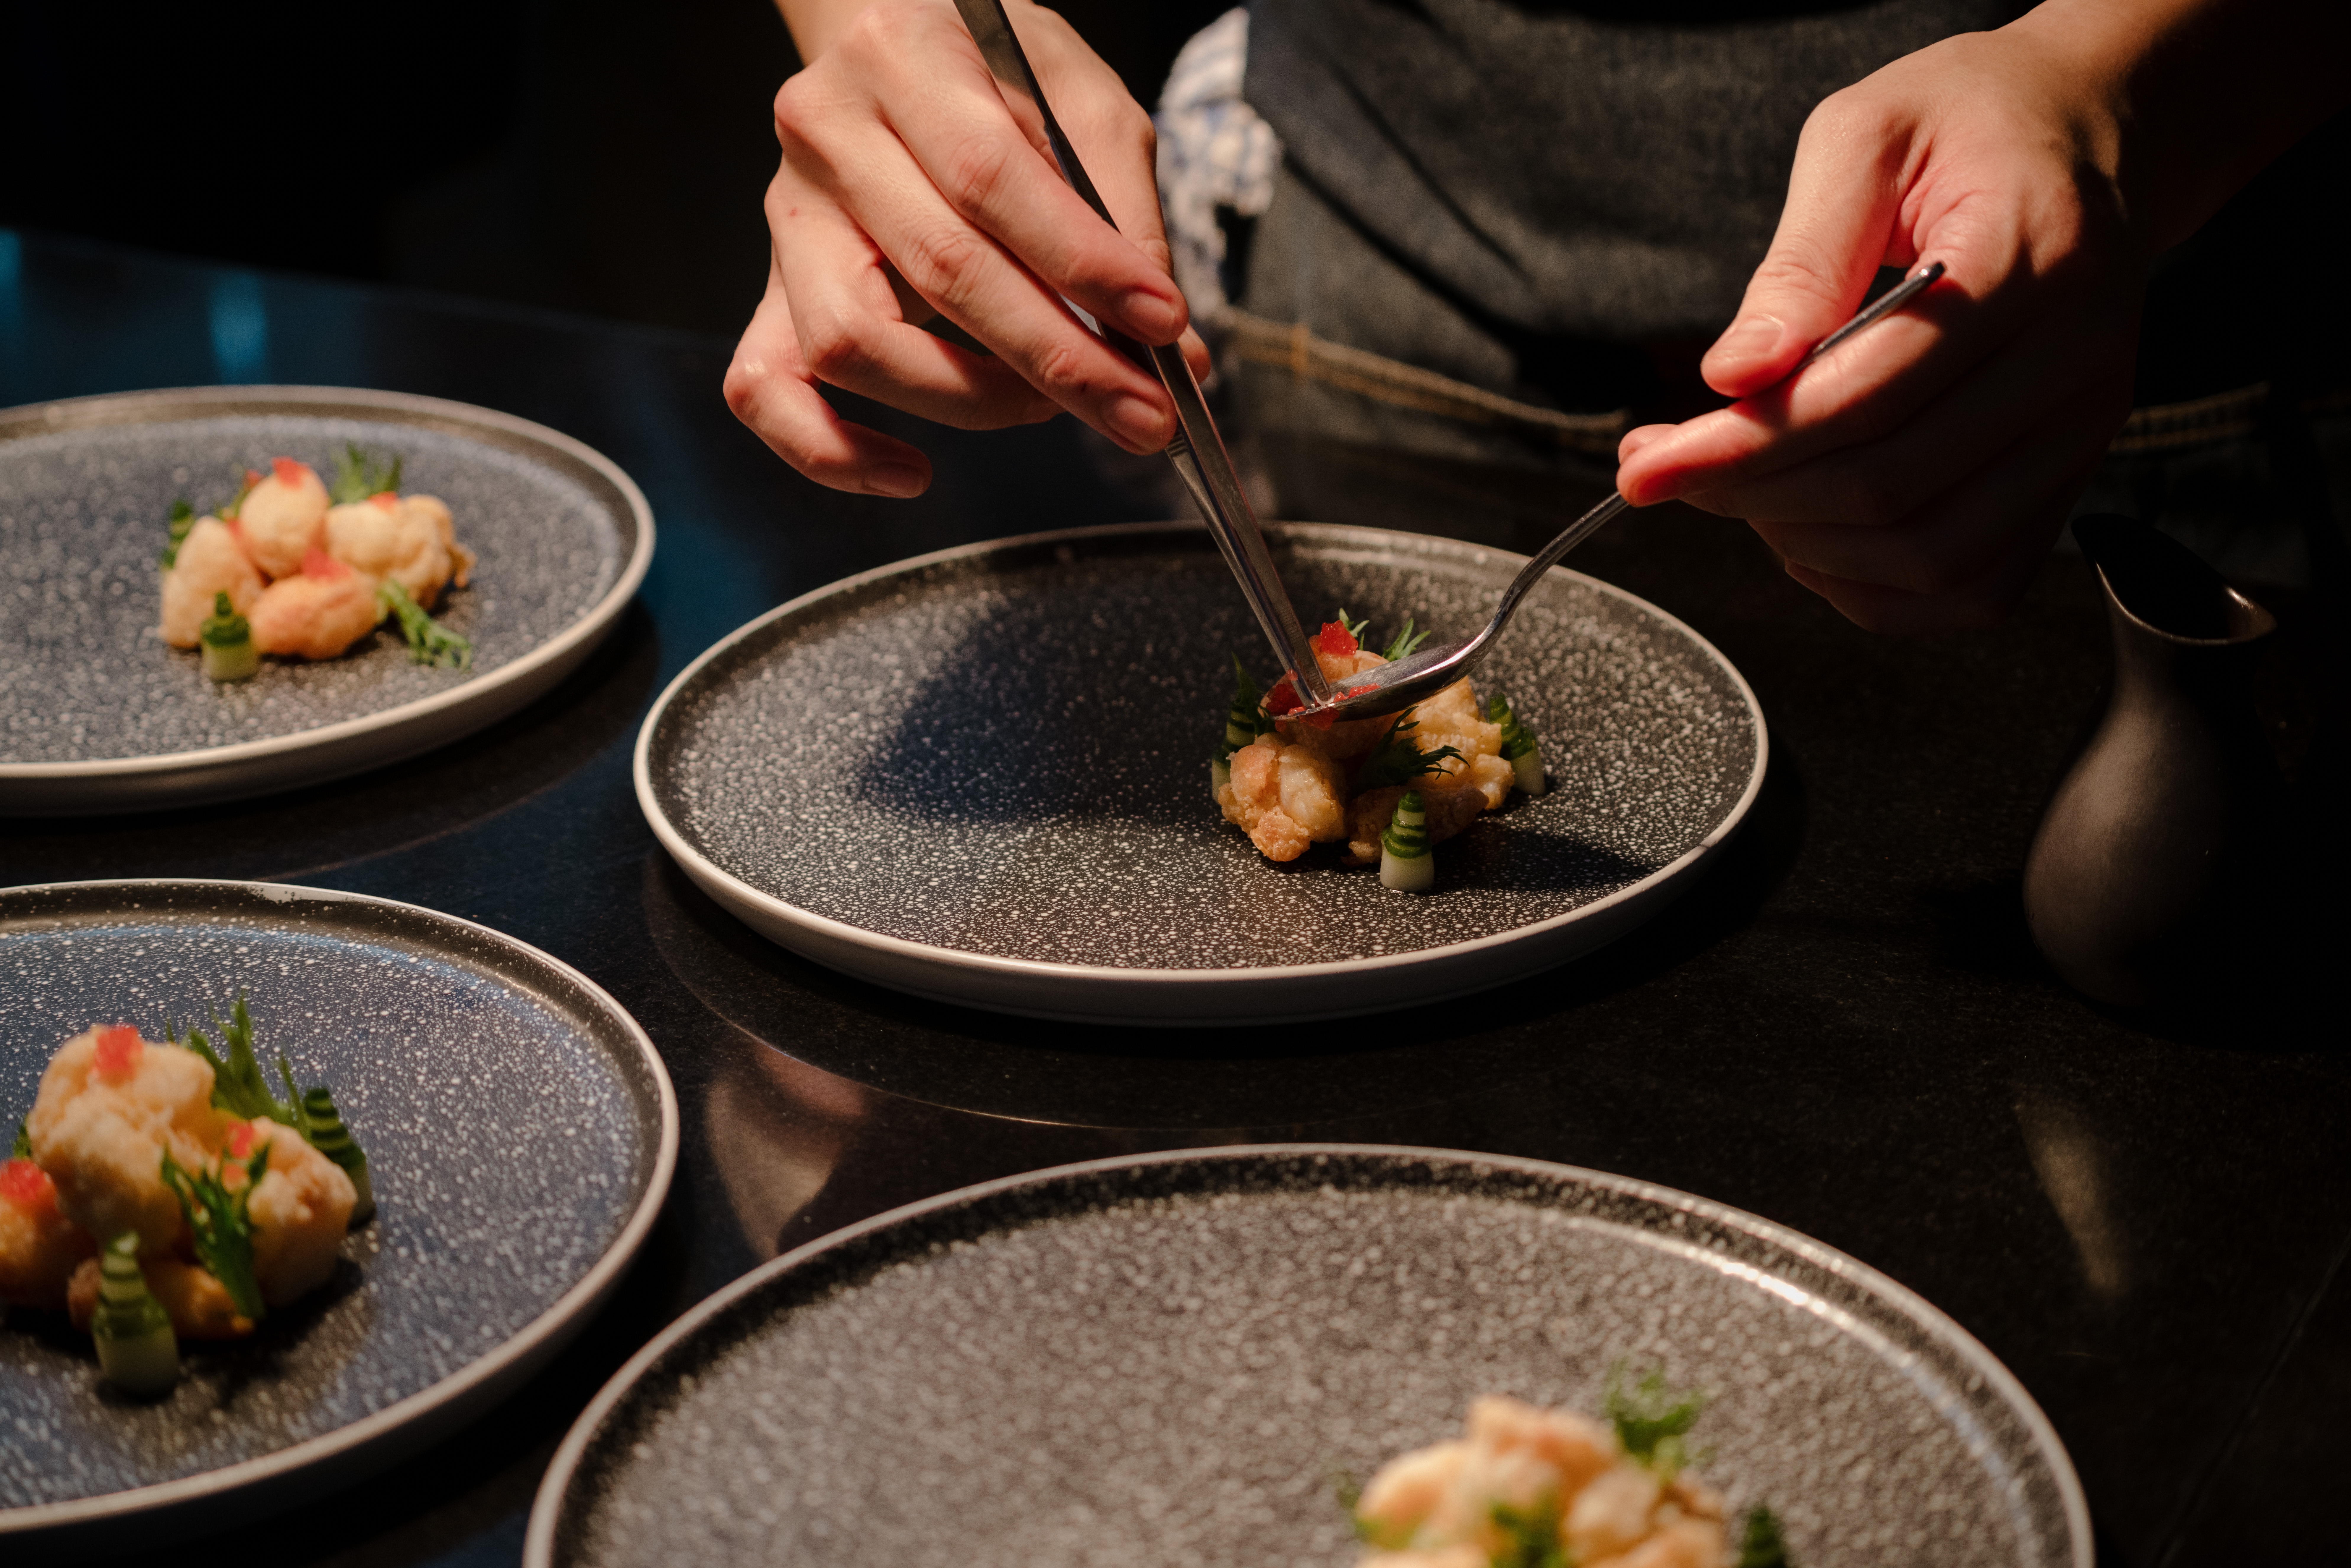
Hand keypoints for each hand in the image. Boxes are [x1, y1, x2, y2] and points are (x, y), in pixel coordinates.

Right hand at [726, 0, 1209, 496]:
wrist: (900, 43)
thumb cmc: (996, 72)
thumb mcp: (1081, 98)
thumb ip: (1124, 210)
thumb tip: (1170, 343)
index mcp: (902, 57)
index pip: (991, 179)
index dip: (1083, 265)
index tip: (1163, 326)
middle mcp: (828, 134)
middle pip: (939, 270)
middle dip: (1056, 359)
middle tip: (1141, 413)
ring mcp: (791, 219)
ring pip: (851, 341)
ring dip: (967, 400)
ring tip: (1046, 406)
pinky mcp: (773, 289)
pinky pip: (766, 387)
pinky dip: (829, 447)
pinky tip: (908, 472)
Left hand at [1614, 15, 2157, 633]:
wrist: (2077, 138)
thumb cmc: (1966, 129)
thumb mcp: (1863, 140)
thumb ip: (1800, 261)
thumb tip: (1734, 374)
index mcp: (2033, 261)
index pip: (1867, 397)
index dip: (1741, 445)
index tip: (1643, 463)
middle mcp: (2076, 362)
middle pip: (1891, 487)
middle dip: (1753, 494)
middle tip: (1673, 466)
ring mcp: (2082, 434)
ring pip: (1930, 556)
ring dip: (1805, 544)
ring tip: (1742, 486)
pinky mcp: (2069, 482)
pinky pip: (1970, 587)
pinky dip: (1872, 584)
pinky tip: (1811, 530)